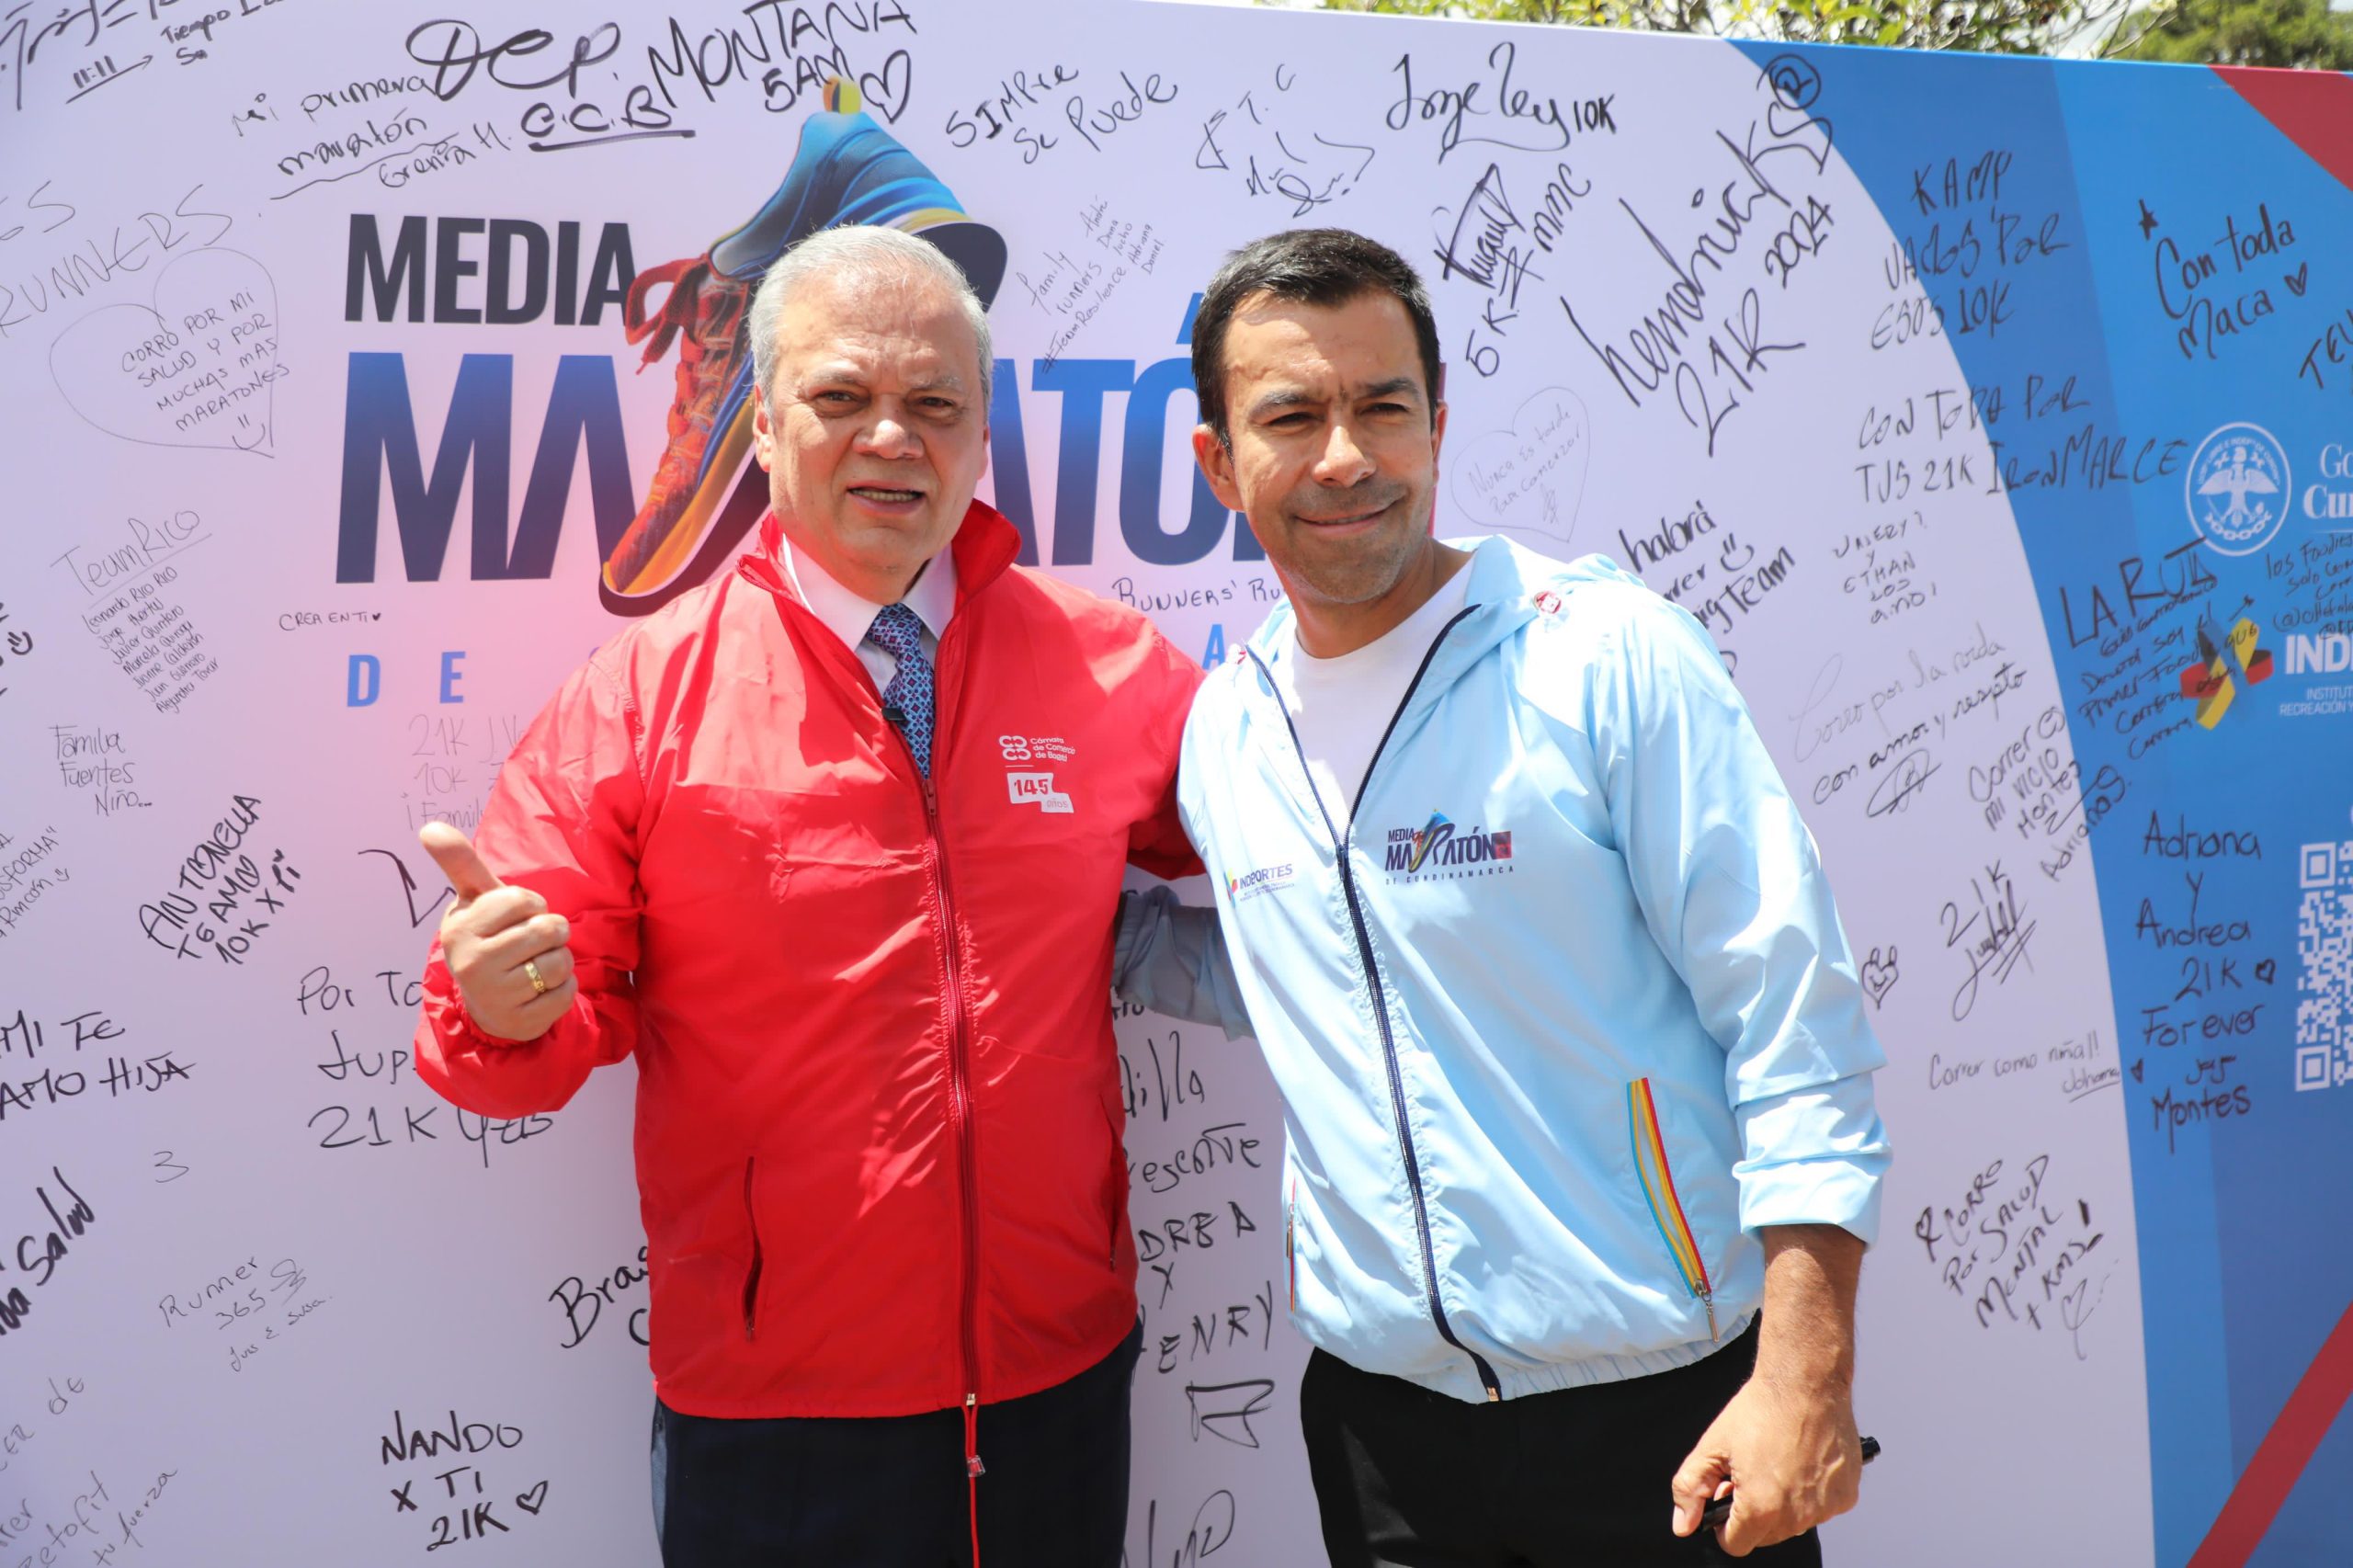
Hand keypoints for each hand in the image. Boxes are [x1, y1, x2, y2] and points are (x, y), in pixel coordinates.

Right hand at [421, 822, 576, 1041]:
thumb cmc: (487, 937)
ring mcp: (496, 996)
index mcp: (460, 928)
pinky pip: (567, 991)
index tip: (515, 916)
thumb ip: (459, 861)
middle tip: (530, 943)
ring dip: (558, 960)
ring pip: (561, 961)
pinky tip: (539, 991)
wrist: (487, 1003)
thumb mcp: (474, 899)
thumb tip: (429, 827)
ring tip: (534, 966)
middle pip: (549, 929)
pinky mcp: (521, 1021)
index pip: (524, 899)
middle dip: (551, 932)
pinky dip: (563, 988)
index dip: (531, 905)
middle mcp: (472, 963)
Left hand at [1669, 1373, 1861, 1556]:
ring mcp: (1826, 1507)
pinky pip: (1822, 1507)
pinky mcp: (1847, 1494)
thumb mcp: (1711, 1446)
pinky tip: (1802, 1462)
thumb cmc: (1762, 1409)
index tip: (1727, 1501)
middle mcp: (1797, 1515)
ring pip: (1795, 1522)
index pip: (1736, 1544)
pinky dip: (1811, 1493)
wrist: (1806, 1381)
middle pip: (1766, 1536)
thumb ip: (1689, 1489)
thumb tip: (1683, 1524)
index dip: (1724, 1525)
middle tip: (1749, 1474)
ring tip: (1776, 1464)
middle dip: (1753, 1512)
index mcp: (1760, 1509)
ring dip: (1783, 1504)